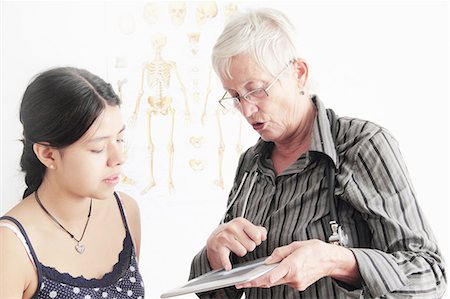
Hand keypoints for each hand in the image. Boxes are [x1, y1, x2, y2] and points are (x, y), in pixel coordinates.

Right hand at [206, 217, 266, 270]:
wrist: (214, 239)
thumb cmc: (232, 234)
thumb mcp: (245, 228)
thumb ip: (258, 230)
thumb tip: (263, 235)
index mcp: (240, 222)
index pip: (257, 235)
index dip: (256, 240)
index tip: (251, 240)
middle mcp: (232, 228)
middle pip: (251, 245)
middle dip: (248, 247)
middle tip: (241, 244)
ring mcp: (224, 238)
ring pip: (243, 252)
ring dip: (240, 252)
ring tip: (234, 248)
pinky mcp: (218, 248)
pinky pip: (226, 259)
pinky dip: (227, 263)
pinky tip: (228, 266)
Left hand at [236, 239, 359, 290]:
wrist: (331, 260)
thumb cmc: (315, 250)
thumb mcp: (295, 245)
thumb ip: (279, 253)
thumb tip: (268, 260)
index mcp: (292, 265)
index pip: (270, 276)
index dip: (256, 280)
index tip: (246, 281)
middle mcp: (294, 277)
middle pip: (270, 282)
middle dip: (255, 282)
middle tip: (242, 282)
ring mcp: (297, 283)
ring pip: (276, 282)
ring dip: (267, 278)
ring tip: (256, 274)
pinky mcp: (299, 286)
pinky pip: (284, 281)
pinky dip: (278, 277)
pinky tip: (276, 271)